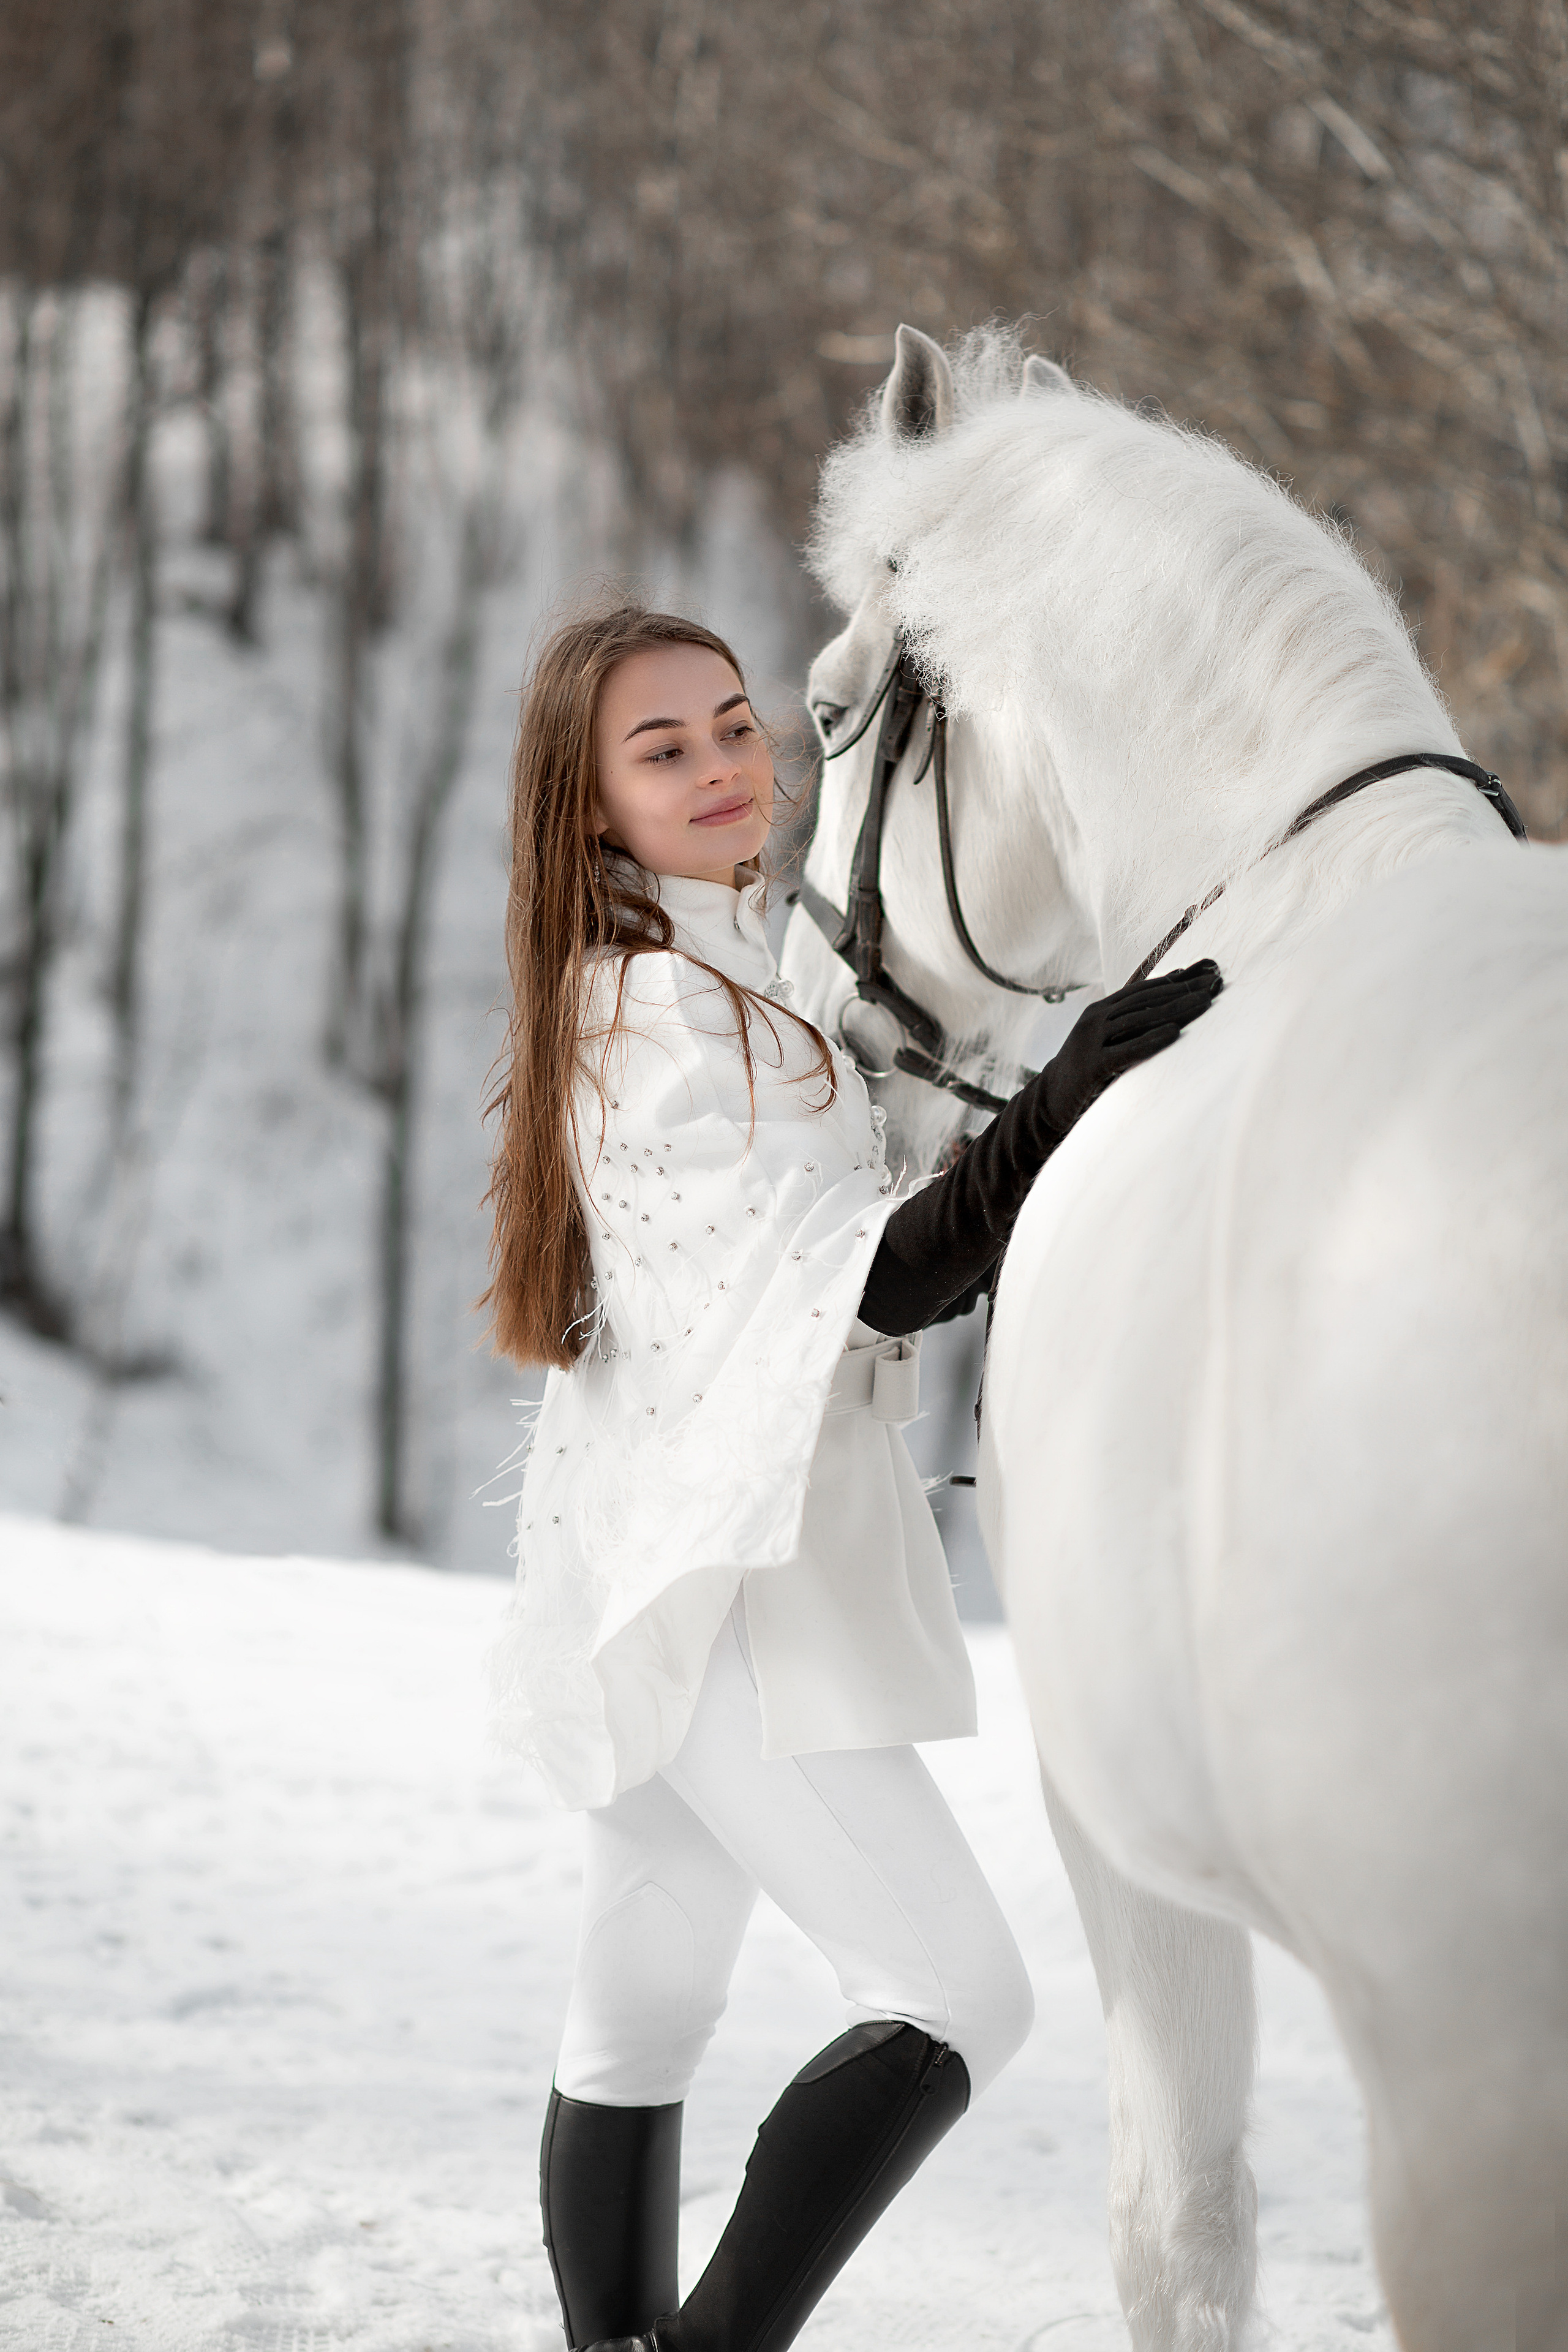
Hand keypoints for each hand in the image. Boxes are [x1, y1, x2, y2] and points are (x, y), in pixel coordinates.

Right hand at [1042, 960, 1222, 1133]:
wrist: (1050, 1099)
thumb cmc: (1086, 1068)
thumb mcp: (1105, 1039)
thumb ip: (1129, 1021)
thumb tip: (1163, 1004)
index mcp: (1099, 1010)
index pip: (1141, 990)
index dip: (1173, 981)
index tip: (1203, 975)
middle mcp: (1094, 1019)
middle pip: (1144, 1001)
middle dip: (1181, 991)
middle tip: (1212, 985)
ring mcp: (1090, 1041)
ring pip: (1138, 1020)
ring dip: (1174, 1010)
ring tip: (1204, 1003)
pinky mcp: (1091, 1066)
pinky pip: (1126, 1051)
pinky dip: (1151, 1041)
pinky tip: (1174, 1034)